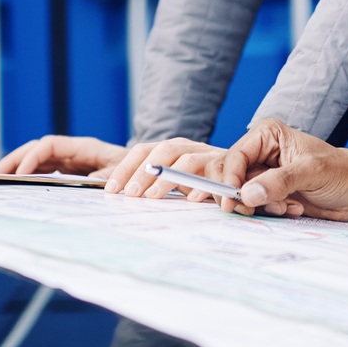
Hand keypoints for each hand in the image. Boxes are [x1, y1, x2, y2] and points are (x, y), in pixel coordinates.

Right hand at [0, 134, 126, 176]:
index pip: (50, 145)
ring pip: (35, 159)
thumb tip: (81, 183)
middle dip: (13, 160)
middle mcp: (72, 150)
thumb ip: (101, 178)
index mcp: (83, 147)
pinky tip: (13, 186)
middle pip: (36, 149)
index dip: (33, 157)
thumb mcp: (119, 175)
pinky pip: (42, 169)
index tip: (21, 174)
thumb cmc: (133, 171)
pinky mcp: (67, 169)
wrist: (144, 171)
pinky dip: (27, 175)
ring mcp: (68, 159)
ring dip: (15, 167)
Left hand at [103, 137, 224, 196]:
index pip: (141, 151)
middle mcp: (187, 147)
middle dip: (144, 172)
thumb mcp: (171, 180)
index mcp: (169, 148)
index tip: (111, 190)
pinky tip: (191, 199)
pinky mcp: (226, 166)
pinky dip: (203, 187)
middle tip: (131, 194)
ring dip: (168, 178)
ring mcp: (207, 154)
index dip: (125, 168)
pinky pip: (214, 174)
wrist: (239, 174)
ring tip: (153, 197)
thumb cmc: (199, 180)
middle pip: (162, 151)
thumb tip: (108, 187)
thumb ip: (146, 183)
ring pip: (186, 160)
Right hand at [211, 119, 347, 220]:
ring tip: (288, 206)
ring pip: (239, 194)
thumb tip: (247, 194)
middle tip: (253, 210)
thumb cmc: (341, 171)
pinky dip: (268, 212)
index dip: (229, 179)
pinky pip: (253, 206)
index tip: (232, 201)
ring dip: (259, 206)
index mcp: (267, 135)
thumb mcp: (313, 172)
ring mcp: (262, 175)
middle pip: (228, 175)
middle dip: (240, 195)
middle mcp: (259, 153)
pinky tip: (293, 208)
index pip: (235, 156)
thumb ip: (280, 181)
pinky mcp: (267, 194)